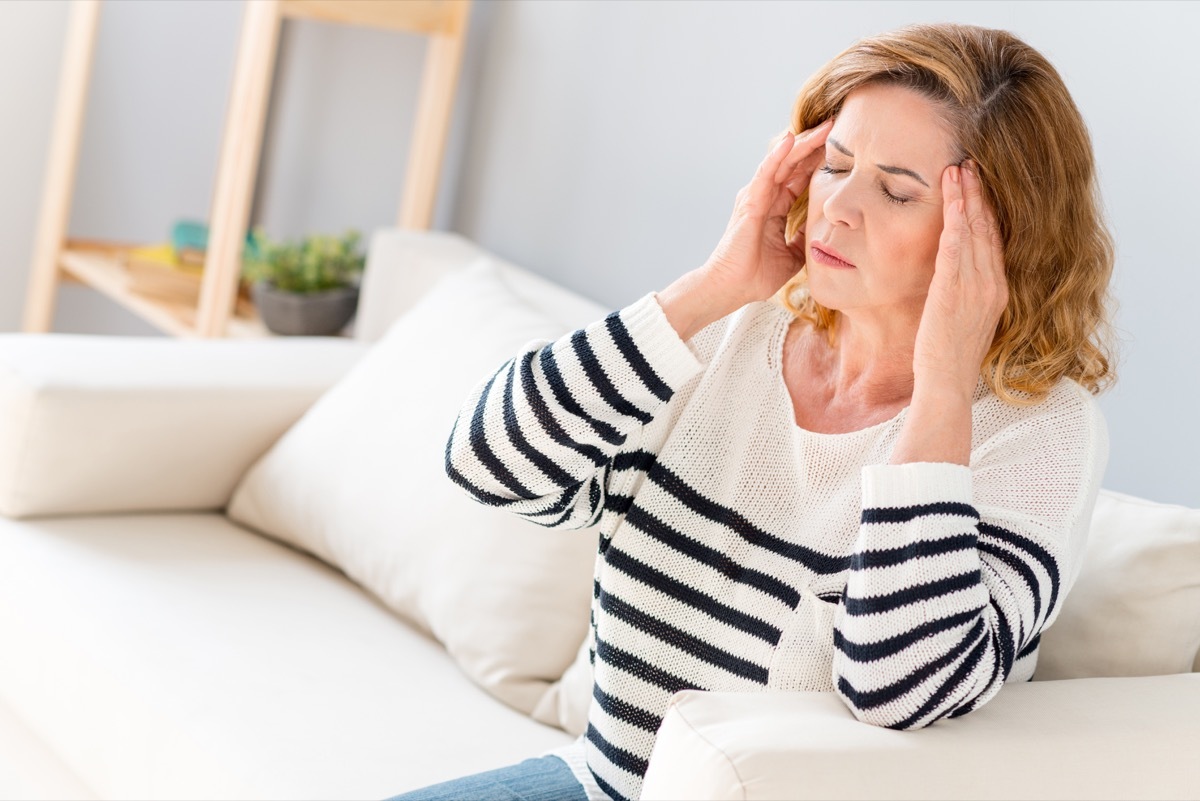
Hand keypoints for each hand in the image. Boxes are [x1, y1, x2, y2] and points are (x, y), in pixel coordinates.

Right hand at [701, 119, 833, 308]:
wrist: (731, 289)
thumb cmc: (755, 275)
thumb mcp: (793, 255)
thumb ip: (805, 237)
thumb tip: (824, 229)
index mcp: (776, 206)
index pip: (800, 175)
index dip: (819, 160)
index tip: (843, 146)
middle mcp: (765, 196)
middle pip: (793, 162)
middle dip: (815, 144)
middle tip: (838, 125)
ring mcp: (756, 196)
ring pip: (782, 161)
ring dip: (802, 143)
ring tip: (824, 127)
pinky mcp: (749, 202)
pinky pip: (765, 173)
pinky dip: (777, 155)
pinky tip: (791, 140)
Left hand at [913, 160, 1008, 397]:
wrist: (948, 384)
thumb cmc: (948, 358)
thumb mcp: (963, 321)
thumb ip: (964, 295)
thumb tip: (952, 278)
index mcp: (997, 291)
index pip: (994, 240)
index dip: (988, 210)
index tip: (980, 185)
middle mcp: (992, 284)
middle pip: (988, 228)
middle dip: (980, 194)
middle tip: (971, 163)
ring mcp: (976, 286)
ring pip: (974, 230)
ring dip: (966, 196)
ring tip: (959, 168)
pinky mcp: (954, 290)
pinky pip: (956, 247)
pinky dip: (956, 219)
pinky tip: (952, 197)